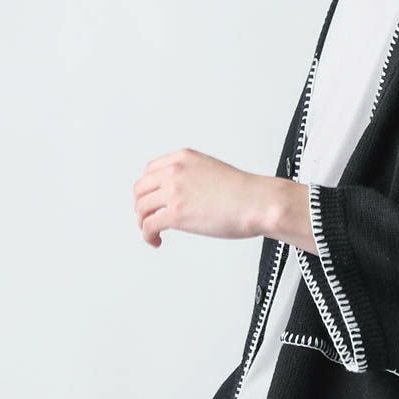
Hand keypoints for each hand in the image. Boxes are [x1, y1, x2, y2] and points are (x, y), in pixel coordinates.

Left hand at [132, 148, 269, 247]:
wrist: (258, 202)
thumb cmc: (245, 192)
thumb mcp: (212, 170)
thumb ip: (193, 176)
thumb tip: (185, 194)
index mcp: (184, 158)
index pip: (150, 170)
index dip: (147, 188)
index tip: (151, 199)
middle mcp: (175, 172)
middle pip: (140, 189)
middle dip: (142, 206)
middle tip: (147, 217)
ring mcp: (174, 192)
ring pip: (141, 208)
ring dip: (143, 222)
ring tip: (152, 232)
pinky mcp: (176, 214)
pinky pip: (148, 226)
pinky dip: (148, 236)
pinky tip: (156, 240)